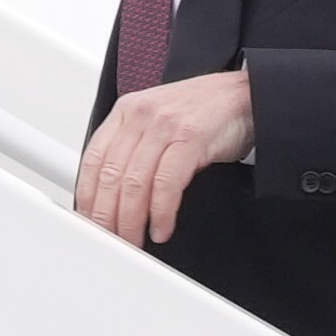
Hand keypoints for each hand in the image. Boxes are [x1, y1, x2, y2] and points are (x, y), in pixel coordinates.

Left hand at [76, 69, 255, 247]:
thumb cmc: (206, 113)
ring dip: (131, 220)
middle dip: (107, 217)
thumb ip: (135, 149)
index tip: (91, 222)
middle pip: (111, 176)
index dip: (88, 198)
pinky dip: (161, 212)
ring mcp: (166, 125)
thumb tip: (114, 195)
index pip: (93, 160)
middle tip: (110, 240)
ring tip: (134, 240)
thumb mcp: (160, 123)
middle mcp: (141, 115)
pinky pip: (167, 184)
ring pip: (135, 183)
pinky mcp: (192, 138)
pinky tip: (161, 227)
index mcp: (127, 111)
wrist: (247, 95)